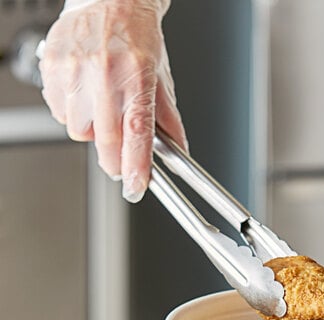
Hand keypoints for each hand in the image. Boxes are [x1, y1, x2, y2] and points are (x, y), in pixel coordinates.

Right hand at [39, 0, 187, 201]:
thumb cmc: (137, 37)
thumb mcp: (161, 77)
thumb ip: (169, 118)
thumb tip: (179, 151)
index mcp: (137, 77)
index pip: (137, 133)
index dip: (136, 166)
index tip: (136, 187)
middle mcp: (105, 74)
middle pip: (106, 142)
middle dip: (114, 161)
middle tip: (120, 160)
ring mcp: (76, 70)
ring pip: (80, 131)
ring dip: (93, 133)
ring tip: (103, 107)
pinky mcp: (53, 66)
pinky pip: (60, 112)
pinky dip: (73, 114)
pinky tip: (85, 95)